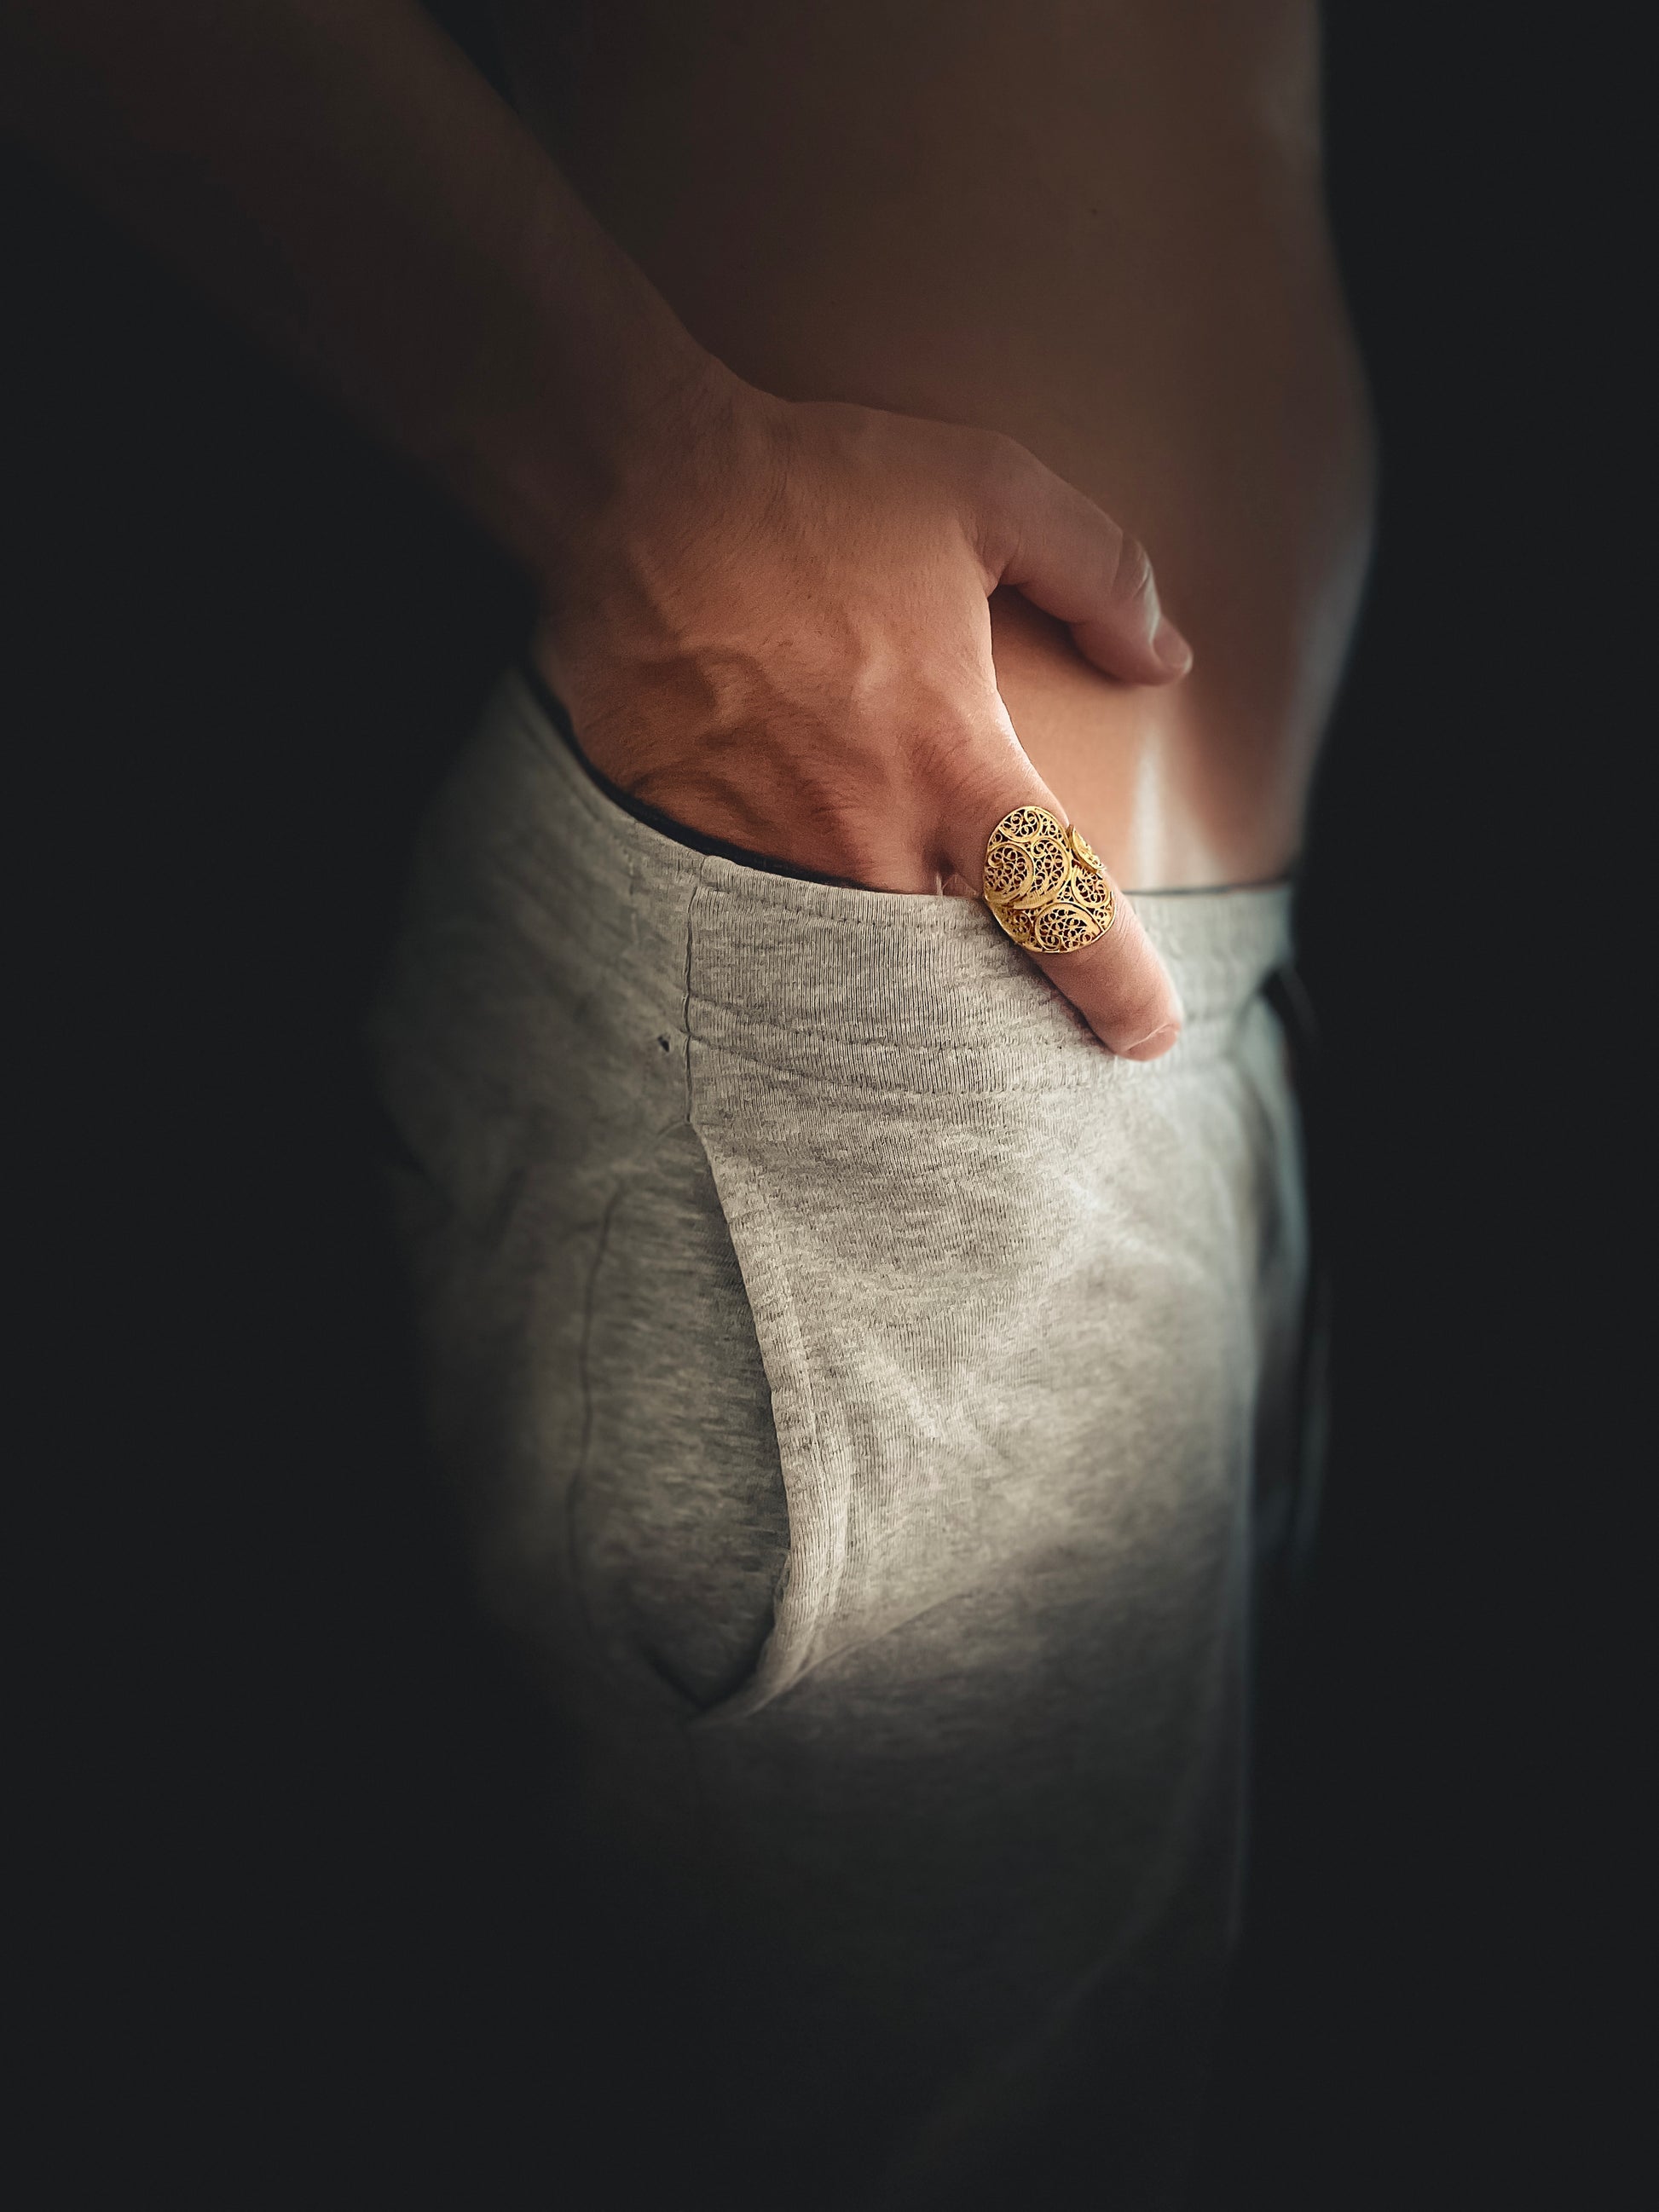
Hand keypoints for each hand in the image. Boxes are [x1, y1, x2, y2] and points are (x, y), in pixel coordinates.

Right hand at [531, 366, 1191, 1058]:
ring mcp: (765, 857)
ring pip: (851, 966)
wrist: (630, 494)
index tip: (1147, 1034)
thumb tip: (1163, 658)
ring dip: (888, 970)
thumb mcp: (990, 487)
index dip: (1119, 988)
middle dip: (989, 996)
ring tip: (899, 937)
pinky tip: (797, 889)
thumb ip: (1101, 572)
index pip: (1059, 912)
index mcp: (952, 760)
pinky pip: (757, 925)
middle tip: (1011, 997)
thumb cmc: (814, 488)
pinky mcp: (685, 855)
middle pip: (951, 974)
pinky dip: (793, 928)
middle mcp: (862, 834)